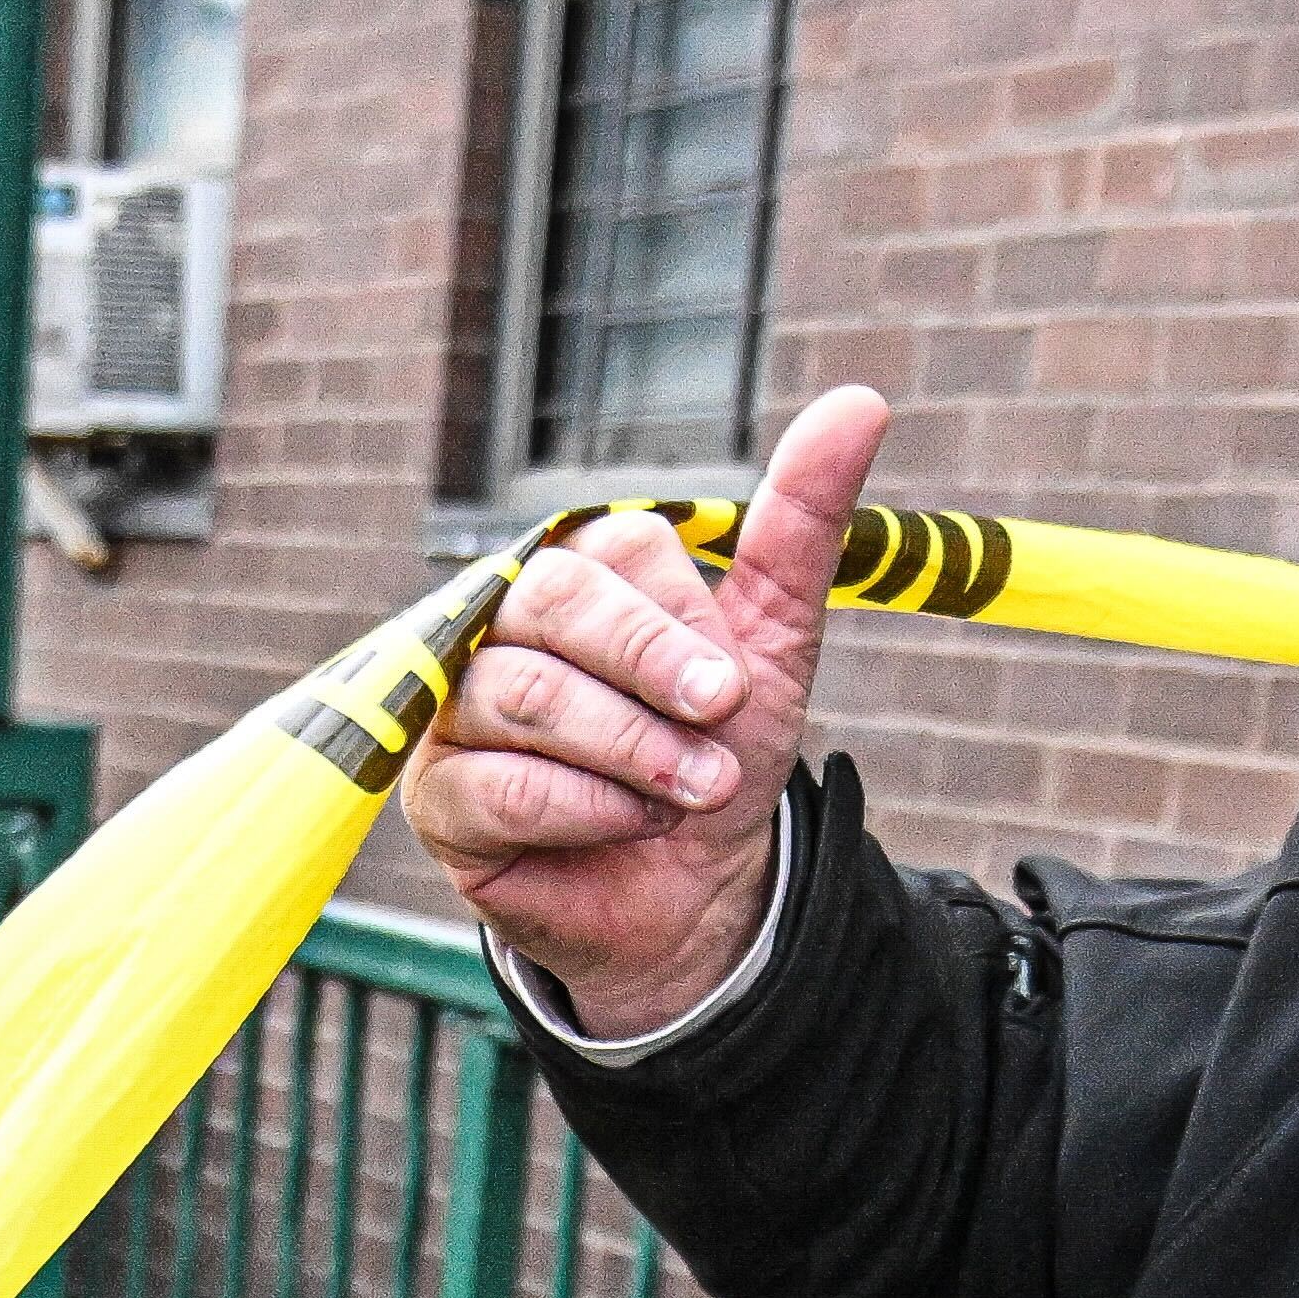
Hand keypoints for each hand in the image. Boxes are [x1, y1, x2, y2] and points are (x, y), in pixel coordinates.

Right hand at [403, 387, 894, 1039]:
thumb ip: (800, 527)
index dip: (678, 615)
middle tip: (719, 721)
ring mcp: (457, 707)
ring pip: (527, 695)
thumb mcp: (775, 644)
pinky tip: (627, 826)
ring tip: (691, 790)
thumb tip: (861, 403)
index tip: (732, 684)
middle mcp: (503, 625)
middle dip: (650, 670)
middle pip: (552, 601)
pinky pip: (499, 785)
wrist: (696, 894)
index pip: (610, 546)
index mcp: (579, 572)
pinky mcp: (437, 796)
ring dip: (633, 750)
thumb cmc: (717, 756)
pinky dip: (585, 809)